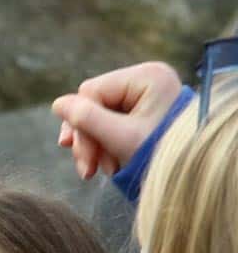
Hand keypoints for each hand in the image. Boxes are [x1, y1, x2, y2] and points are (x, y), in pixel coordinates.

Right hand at [52, 62, 183, 179]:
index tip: (85, 159)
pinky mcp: (143, 110)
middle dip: (88, 140)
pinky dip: (104, 144)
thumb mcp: (122, 139)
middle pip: (93, 104)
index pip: (91, 92)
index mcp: (147, 76)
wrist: (194, 176)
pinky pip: (109, 123)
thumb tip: (57, 104)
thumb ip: (87, 119)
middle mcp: (147, 80)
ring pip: (98, 116)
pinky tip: (107, 163)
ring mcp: (145, 95)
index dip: (80, 125)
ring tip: (99, 171)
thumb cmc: (163, 155)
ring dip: (94, 146)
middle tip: (87, 170)